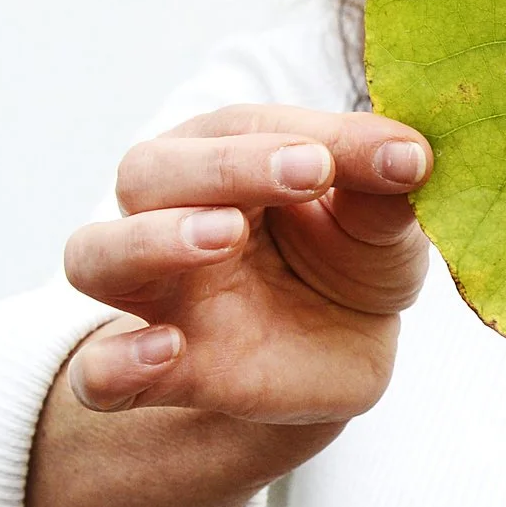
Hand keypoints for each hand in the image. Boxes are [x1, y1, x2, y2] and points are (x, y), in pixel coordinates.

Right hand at [59, 106, 433, 424]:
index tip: (335, 160)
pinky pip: (97, 374)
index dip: (279, 142)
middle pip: (147, 174)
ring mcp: (159, 295)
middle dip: (217, 170)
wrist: (351, 348)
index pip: (231, 131)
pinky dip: (114, 363)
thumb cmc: (353, 256)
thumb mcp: (384, 221)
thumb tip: (410, 155)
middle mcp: (171, 214)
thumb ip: (384, 186)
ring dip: (150, 241)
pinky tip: (165, 350)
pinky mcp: (163, 374)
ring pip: (95, 255)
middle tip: (304, 175)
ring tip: (221, 238)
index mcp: (224, 156)